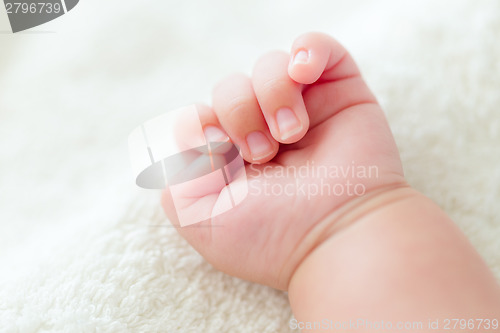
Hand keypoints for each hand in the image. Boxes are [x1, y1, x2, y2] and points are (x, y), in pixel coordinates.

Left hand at [162, 32, 405, 289]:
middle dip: (238, 114)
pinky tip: (302, 73)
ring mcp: (303, 109)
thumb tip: (193, 134)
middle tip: (261, 155)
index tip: (218, 153)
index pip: (200, 113)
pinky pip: (317, 47)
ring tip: (290, 135)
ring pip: (269, 66)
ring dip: (271, 96)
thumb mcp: (197, 217)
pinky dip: (308, 49)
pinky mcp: (340, 94)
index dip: (201, 123)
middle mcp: (265, 129)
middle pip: (230, 87)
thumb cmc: (268, 234)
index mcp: (233, 155)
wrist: (332, 237)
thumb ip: (174, 175)